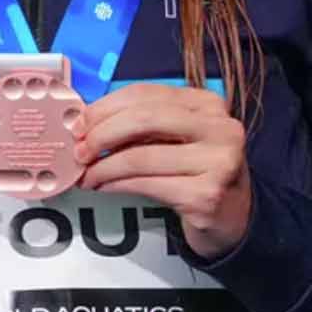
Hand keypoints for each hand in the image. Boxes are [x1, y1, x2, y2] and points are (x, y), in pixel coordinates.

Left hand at [76, 83, 252, 259]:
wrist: (233, 217)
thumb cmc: (194, 170)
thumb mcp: (175, 137)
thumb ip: (141, 124)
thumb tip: (84, 124)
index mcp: (208, 103)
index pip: (145, 94)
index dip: (104, 107)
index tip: (78, 124)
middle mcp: (220, 128)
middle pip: (142, 120)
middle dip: (100, 135)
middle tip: (79, 151)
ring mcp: (218, 162)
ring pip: (140, 157)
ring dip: (103, 168)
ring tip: (86, 175)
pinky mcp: (207, 195)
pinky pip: (146, 185)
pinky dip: (116, 185)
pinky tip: (102, 187)